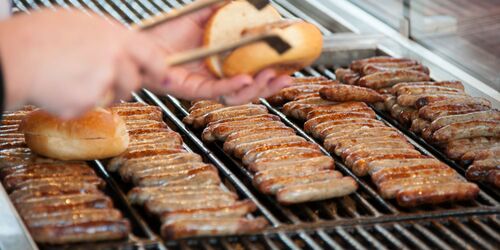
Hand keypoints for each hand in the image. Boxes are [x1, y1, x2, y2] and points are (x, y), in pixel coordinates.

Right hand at [0, 9, 165, 117]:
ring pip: (114, 97)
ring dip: (99, 94)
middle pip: (133, 81)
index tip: (160, 74)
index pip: (152, 55)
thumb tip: (122, 47)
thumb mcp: (80, 24)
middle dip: (122, 84)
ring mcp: (102, 82)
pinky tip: (61, 88)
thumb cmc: (39, 37)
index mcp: (114, 36)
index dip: (157, 67)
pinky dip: (76, 103)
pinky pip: (90, 108)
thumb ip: (107, 38)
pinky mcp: (88, 103)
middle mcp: (114, 59)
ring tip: (72, 79)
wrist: (14, 57)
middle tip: (99, 77)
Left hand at [145, 2, 291, 104]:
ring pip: (236, 96)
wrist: (140, 40)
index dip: (272, 72)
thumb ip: (222, 7)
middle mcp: (215, 78)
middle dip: (271, 86)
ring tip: (270, 77)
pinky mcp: (191, 89)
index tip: (290, 66)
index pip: (253, 73)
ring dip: (256, 89)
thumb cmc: (166, 32)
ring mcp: (204, 85)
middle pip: (250, 90)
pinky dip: (232, 86)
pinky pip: (215, 91)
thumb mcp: (201, 15)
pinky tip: (247, 80)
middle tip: (288, 77)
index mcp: (222, 65)